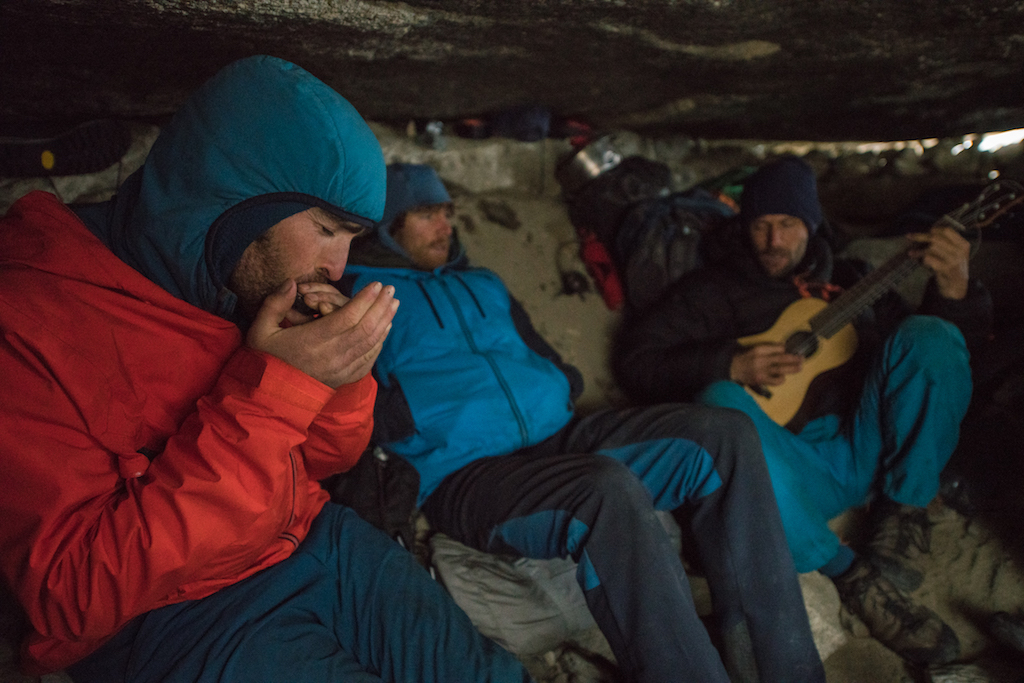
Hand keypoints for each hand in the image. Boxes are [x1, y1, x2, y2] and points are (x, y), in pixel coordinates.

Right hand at [246, 279, 398, 387]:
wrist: (271, 398)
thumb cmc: (265, 360)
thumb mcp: (260, 331)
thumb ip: (275, 304)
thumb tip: (291, 283)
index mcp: (312, 341)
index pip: (347, 317)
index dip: (364, 300)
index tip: (376, 285)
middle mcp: (331, 355)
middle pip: (365, 328)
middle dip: (380, 306)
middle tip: (390, 289)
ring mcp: (341, 369)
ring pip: (370, 343)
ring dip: (385, 321)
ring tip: (393, 304)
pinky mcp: (344, 378)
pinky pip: (368, 359)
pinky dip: (379, 342)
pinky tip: (385, 328)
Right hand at [730, 343, 802, 386]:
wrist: (732, 369)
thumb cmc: (744, 358)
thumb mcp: (754, 348)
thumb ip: (768, 348)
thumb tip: (783, 348)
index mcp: (758, 350)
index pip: (777, 348)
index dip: (786, 349)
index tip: (791, 349)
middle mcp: (761, 360)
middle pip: (782, 359)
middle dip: (794, 359)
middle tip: (802, 359)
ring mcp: (761, 371)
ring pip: (781, 370)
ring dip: (792, 369)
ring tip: (799, 367)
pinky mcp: (761, 380)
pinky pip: (775, 380)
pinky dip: (781, 379)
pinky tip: (783, 377)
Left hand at [906, 225, 969, 299]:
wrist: (957, 287)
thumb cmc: (953, 267)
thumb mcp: (955, 253)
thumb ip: (946, 243)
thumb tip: (929, 231)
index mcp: (963, 244)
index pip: (947, 230)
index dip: (934, 229)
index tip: (926, 231)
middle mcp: (959, 251)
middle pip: (936, 238)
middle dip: (920, 236)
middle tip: (909, 236)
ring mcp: (953, 260)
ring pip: (931, 247)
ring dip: (919, 250)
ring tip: (912, 253)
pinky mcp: (945, 269)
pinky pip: (929, 259)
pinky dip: (922, 259)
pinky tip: (920, 262)